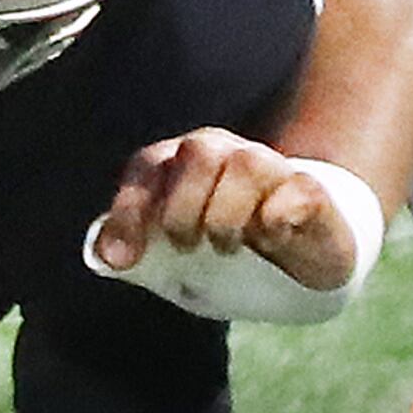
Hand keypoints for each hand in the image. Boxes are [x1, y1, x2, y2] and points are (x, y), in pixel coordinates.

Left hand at [83, 128, 369, 324]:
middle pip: (196, 154)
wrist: (303, 253)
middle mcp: (224, 152)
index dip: (128, 213)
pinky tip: (272, 240)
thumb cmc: (229, 248)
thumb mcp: (180, 255)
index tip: (120, 261)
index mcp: (182, 162)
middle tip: (185, 246)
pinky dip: (275, 224)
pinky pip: (292, 194)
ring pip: (245, 165)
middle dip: (181, 211)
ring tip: (226, 247)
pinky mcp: (309, 189)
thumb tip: (103, 258)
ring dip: (227, 217)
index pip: (147, 168)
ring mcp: (270, 166)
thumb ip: (142, 251)